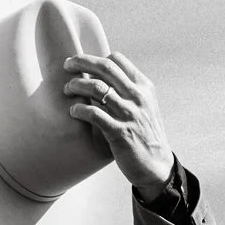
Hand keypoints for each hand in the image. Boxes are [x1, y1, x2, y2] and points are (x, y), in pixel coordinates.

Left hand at [62, 52, 174, 190]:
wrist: (157, 166)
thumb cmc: (145, 136)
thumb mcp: (145, 108)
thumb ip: (129, 92)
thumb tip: (103, 78)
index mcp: (144, 87)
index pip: (117, 60)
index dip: (96, 58)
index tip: (83, 63)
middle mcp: (138, 97)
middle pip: (105, 68)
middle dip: (81, 62)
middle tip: (67, 65)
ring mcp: (129, 114)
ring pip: (97, 88)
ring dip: (76, 85)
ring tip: (67, 90)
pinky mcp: (120, 132)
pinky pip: (94, 113)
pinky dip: (79, 109)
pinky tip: (73, 111)